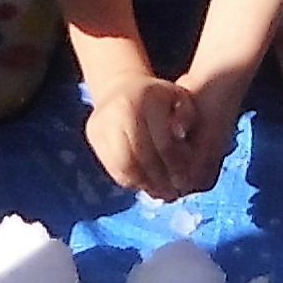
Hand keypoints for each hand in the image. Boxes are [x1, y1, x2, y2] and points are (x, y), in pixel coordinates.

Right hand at [86, 73, 211, 195]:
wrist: (120, 88)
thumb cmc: (158, 98)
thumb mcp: (179, 98)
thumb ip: (188, 117)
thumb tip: (183, 143)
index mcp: (146, 100)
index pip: (163, 144)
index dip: (175, 166)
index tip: (184, 182)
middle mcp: (121, 110)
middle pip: (141, 157)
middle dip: (158, 179)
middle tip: (171, 194)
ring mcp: (104, 122)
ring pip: (124, 165)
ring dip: (143, 183)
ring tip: (157, 192)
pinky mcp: (94, 134)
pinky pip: (111, 166)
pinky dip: (128, 180)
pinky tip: (142, 184)